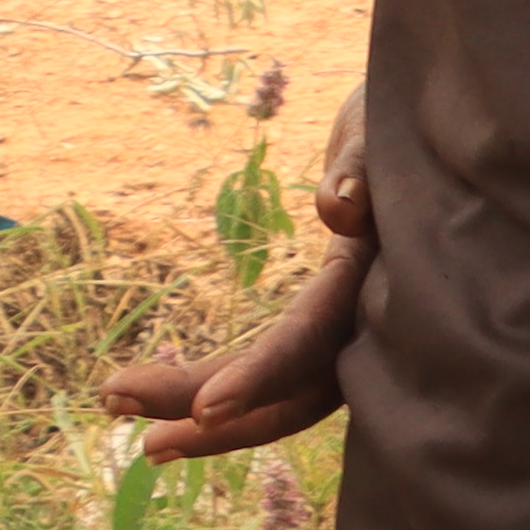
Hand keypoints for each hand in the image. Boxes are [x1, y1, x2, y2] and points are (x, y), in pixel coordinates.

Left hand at [107, 90, 371, 461]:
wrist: (416, 122)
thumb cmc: (396, 117)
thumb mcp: (378, 128)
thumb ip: (364, 165)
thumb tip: (339, 208)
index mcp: (378, 276)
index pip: (317, 341)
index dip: (264, 376)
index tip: (204, 405)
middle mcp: (369, 315)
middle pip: (292, 387)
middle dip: (208, 408)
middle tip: (113, 397)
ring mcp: (351, 322)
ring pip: (283, 390)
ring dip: (205, 410)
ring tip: (124, 411)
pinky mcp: (328, 315)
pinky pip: (276, 365)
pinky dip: (225, 380)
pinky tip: (171, 394)